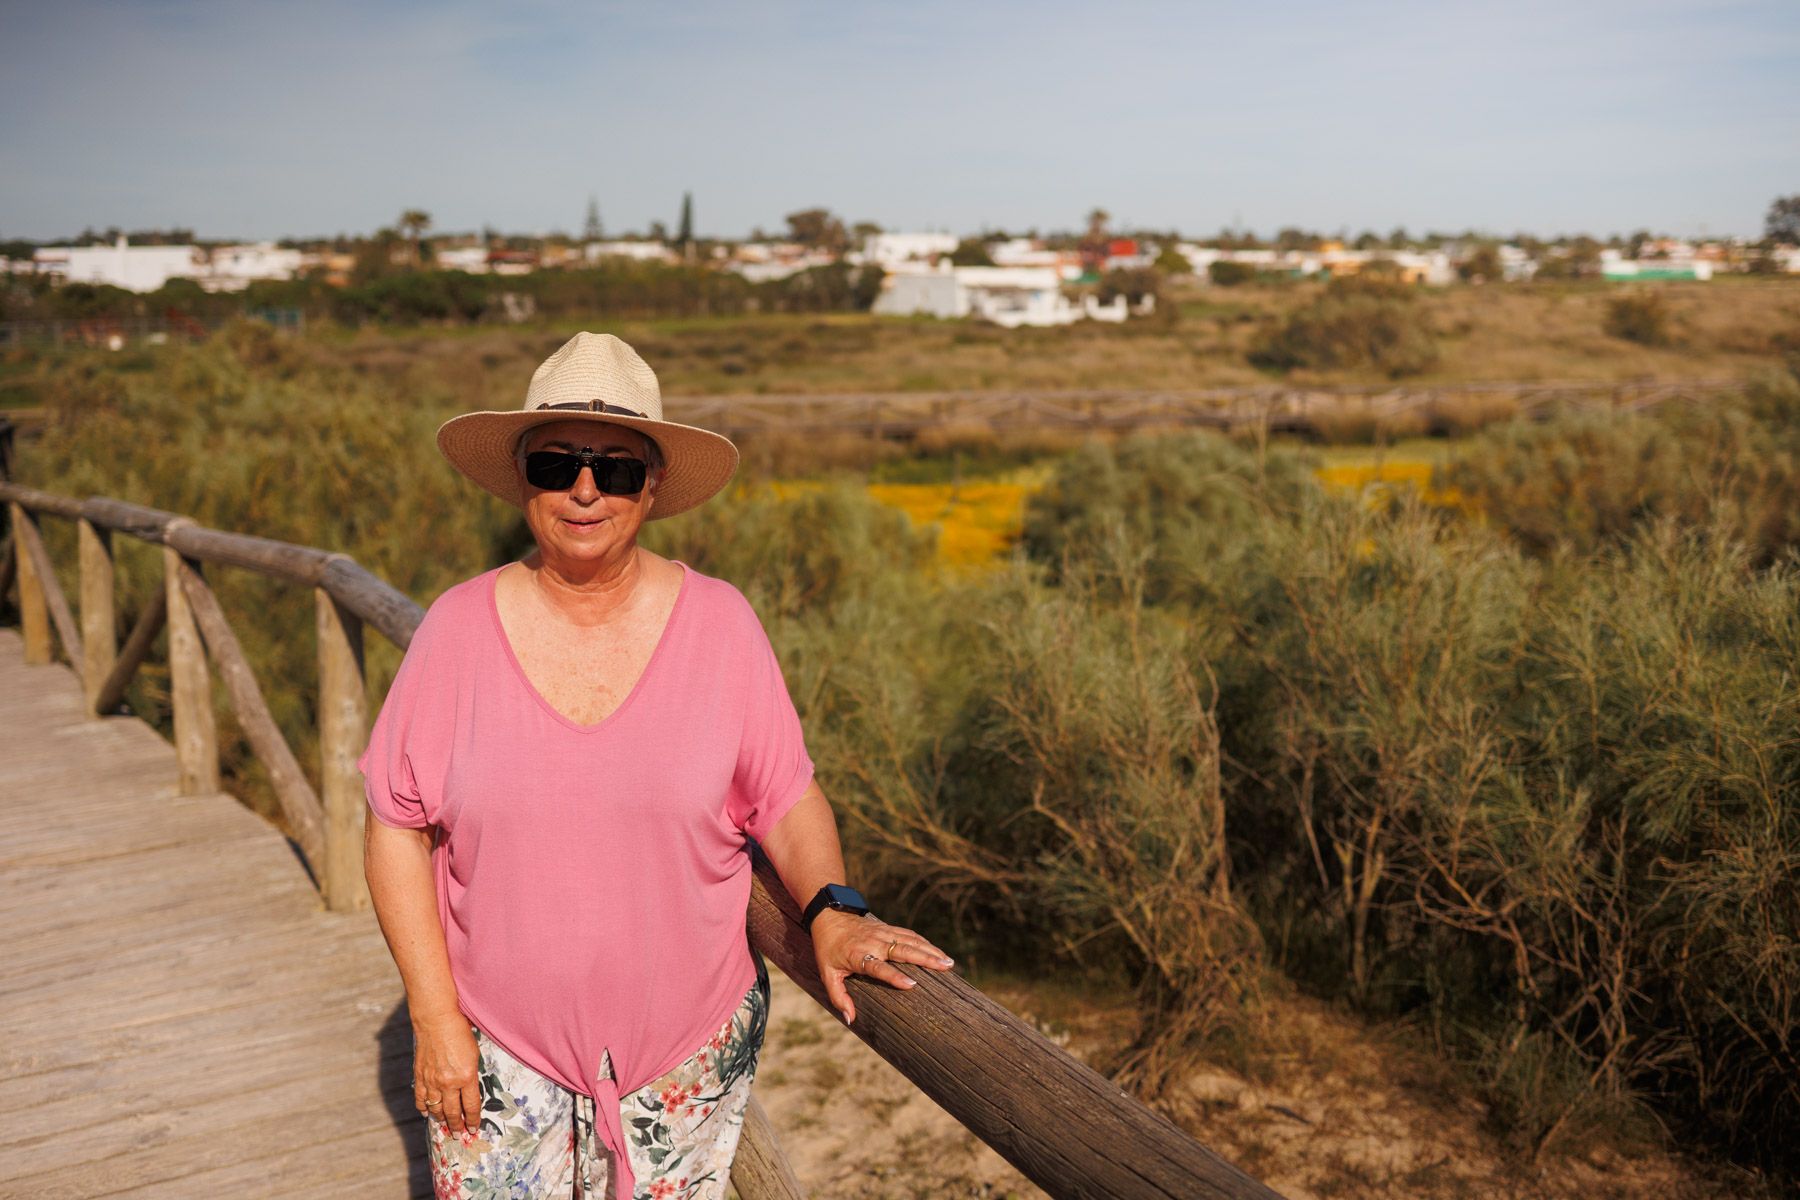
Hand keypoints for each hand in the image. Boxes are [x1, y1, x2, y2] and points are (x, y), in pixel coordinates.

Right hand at [412, 1012, 481, 1133]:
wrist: (436, 1020)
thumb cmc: (460, 1033)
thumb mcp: (474, 1054)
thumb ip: (471, 1074)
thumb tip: (469, 1091)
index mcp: (467, 1076)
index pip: (472, 1106)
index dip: (473, 1120)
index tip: (474, 1129)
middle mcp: (449, 1082)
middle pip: (453, 1112)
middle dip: (457, 1126)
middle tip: (459, 1134)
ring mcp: (432, 1081)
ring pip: (436, 1109)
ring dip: (441, 1119)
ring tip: (446, 1126)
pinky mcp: (420, 1076)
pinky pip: (421, 1099)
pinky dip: (424, 1108)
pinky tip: (427, 1113)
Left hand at [810, 910, 954, 1023]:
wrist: (829, 916)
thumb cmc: (828, 949)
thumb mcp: (827, 974)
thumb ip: (839, 997)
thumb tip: (851, 1019)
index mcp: (859, 956)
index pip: (880, 967)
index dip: (895, 976)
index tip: (912, 985)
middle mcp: (874, 943)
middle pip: (903, 950)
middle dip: (926, 959)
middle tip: (945, 967)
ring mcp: (883, 933)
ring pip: (911, 941)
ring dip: (931, 950)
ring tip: (949, 962)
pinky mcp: (887, 928)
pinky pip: (909, 934)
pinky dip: (924, 943)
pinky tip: (937, 951)